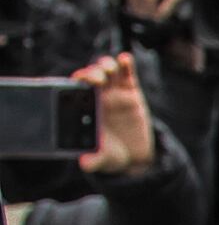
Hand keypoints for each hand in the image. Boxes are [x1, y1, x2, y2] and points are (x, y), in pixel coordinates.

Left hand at [74, 56, 155, 175]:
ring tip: (109, 70)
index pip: (77, 88)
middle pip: (91, 75)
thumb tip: (85, 164)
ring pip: (106, 70)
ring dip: (105, 66)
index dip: (77, 81)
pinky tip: (125, 59)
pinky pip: (127, 73)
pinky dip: (126, 63)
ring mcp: (114, 92)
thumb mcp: (104, 159)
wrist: (135, 156)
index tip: (80, 82)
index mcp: (86, 108)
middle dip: (91, 73)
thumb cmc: (113, 154)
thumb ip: (94, 160)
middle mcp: (98, 96)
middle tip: (96, 80)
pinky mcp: (131, 91)